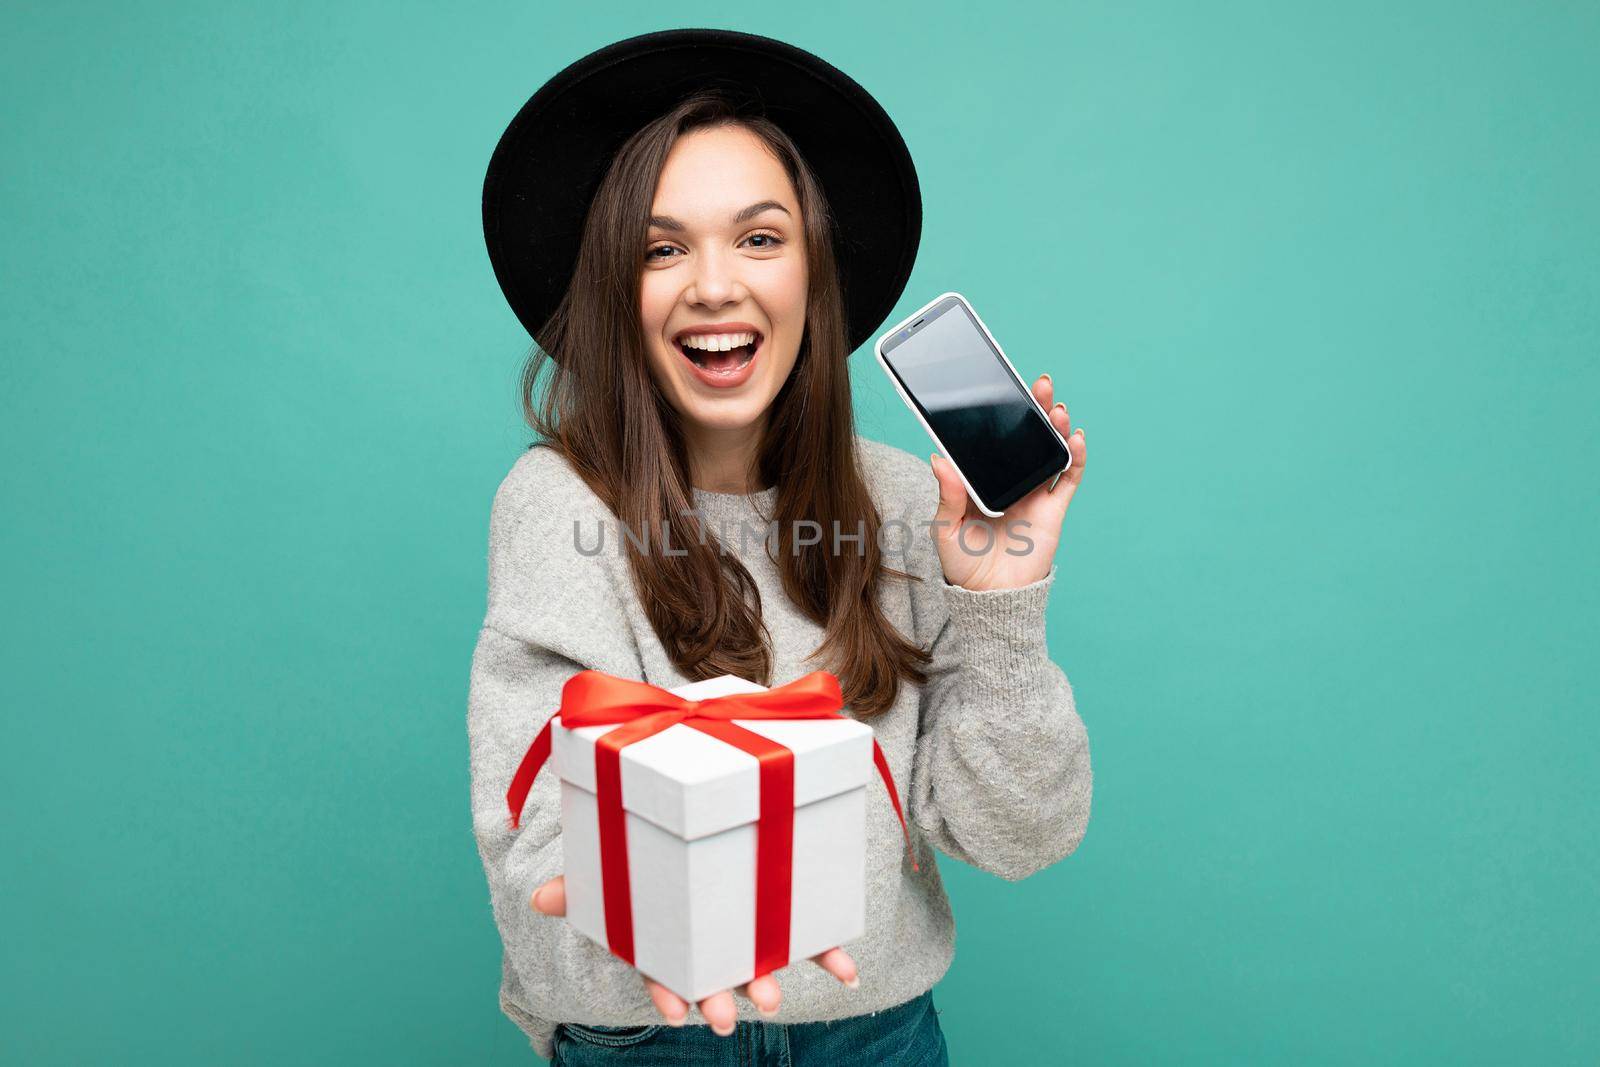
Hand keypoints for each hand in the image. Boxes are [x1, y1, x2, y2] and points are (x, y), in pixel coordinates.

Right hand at [529, 875, 858, 1034]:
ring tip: (772, 999)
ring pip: (757, 964)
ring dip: (765, 983)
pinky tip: (848, 973)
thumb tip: (539, 899)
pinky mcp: (785, 918)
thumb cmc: (648, 866)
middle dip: (719, 996)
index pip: (664, 972)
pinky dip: (830, 956)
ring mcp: (748, 934)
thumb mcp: (611, 870)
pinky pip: (810, 940)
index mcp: (670, 936)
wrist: (703, 836)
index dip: (668, 992)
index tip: (675, 1011)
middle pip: (713, 975)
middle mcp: (710, 942)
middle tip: (723, 1017)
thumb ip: (579, 885)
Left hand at [930, 372, 1085, 590]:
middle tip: (1037, 383)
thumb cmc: (963, 563)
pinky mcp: (1053, 509)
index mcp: (984, 479)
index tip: (1001, 388)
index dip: (1001, 414)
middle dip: (1034, 408)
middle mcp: (1012, 480)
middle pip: (1027, 436)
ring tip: (1055, 408)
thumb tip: (938, 458)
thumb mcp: (945, 527)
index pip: (994, 438)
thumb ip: (947, 494)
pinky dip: (1075, 457)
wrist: (990, 597)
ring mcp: (1035, 493)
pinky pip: (1069, 478)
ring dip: (1056, 426)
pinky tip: (1075, 438)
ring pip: (1050, 450)